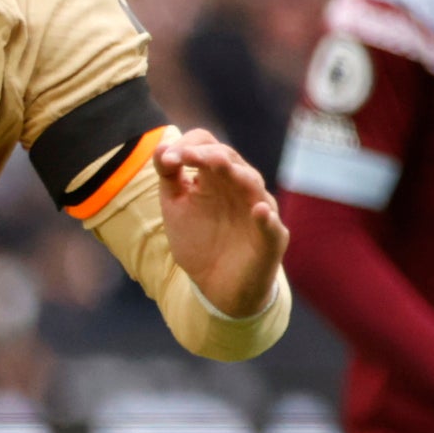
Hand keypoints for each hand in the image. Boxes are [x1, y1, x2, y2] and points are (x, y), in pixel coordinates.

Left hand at [153, 127, 284, 316]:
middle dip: (207, 155)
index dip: (188, 146)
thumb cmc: (199, 241)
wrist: (216, 286)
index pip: (209, 146)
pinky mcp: (271, 239)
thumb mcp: (176, 207)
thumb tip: (160, 147)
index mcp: (217, 177)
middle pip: (229, 159)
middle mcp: (240, 187)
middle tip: (186, 156)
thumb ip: (169, 177)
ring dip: (236, 173)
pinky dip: (267, 219)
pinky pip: (273, 226)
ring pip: (252, 184)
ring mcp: (259, 210)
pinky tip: (260, 211)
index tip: (166, 160)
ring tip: (219, 164)